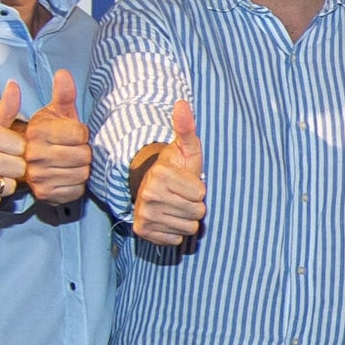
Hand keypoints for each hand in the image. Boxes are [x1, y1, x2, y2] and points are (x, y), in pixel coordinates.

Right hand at [16, 68, 90, 206]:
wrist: (29, 163)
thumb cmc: (47, 135)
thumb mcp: (54, 113)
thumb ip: (62, 95)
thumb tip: (63, 73)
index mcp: (36, 131)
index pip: (80, 133)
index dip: (82, 134)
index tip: (73, 135)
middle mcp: (32, 154)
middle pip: (83, 155)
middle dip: (84, 152)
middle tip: (73, 151)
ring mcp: (36, 177)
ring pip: (82, 174)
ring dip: (82, 169)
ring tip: (70, 163)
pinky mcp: (44, 195)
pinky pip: (76, 191)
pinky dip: (77, 185)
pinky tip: (67, 177)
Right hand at [131, 98, 207, 246]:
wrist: (153, 188)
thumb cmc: (177, 168)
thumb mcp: (186, 148)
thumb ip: (187, 128)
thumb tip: (182, 104)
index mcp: (160, 174)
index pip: (201, 195)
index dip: (199, 189)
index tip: (187, 182)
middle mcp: (148, 195)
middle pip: (196, 213)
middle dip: (195, 205)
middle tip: (182, 196)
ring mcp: (144, 215)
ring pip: (188, 228)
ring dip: (186, 219)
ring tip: (176, 206)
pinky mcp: (143, 232)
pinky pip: (176, 240)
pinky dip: (176, 232)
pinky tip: (168, 219)